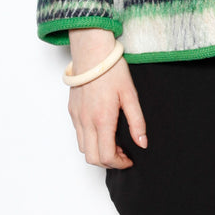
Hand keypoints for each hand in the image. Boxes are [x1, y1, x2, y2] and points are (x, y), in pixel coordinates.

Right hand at [67, 28, 147, 167]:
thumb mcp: (130, 94)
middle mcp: (86, 121)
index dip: (119, 163)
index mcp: (102, 119)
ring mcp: (77, 116)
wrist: (92, 52)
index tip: (129, 159)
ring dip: (97, 152)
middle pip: (92, 158)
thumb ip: (137, 121)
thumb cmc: (112, 70)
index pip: (106, 156)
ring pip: (83, 148)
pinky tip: (102, 129)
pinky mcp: (72, 110)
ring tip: (113, 142)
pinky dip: (89, 140)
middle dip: (108, 162)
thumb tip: (143, 143)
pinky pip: (78, 134)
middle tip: (122, 154)